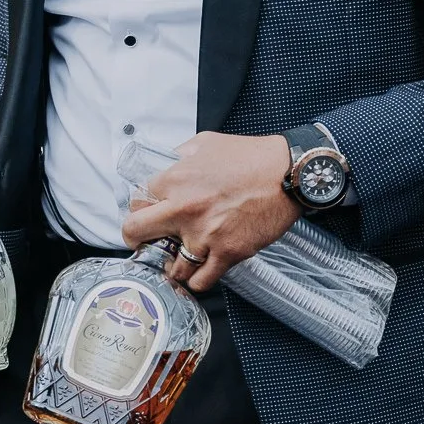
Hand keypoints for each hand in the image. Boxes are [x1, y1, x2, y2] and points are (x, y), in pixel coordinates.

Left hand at [120, 130, 300, 292]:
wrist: (288, 173)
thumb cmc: (251, 156)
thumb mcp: (206, 142)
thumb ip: (180, 155)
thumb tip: (167, 164)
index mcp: (175, 180)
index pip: (135, 202)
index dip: (139, 209)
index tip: (146, 214)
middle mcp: (184, 209)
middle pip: (136, 233)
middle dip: (137, 238)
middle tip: (146, 241)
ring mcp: (205, 235)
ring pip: (170, 266)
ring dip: (172, 265)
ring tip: (177, 260)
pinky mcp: (228, 253)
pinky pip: (201, 281)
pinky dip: (196, 281)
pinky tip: (198, 272)